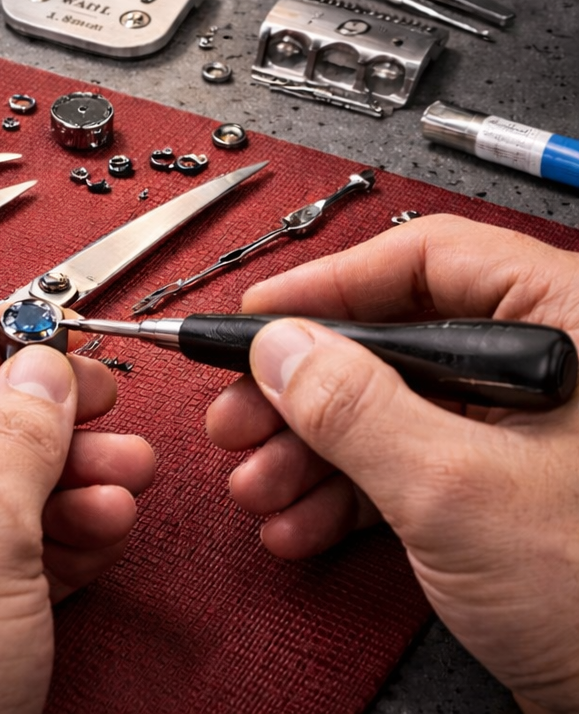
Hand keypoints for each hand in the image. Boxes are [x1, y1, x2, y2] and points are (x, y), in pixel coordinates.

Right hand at [205, 214, 578, 711]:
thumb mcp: (455, 490)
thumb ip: (356, 408)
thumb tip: (282, 348)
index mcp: (573, 327)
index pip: (432, 260)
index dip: (331, 285)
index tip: (258, 317)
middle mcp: (551, 372)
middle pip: (395, 343)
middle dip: (300, 391)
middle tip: (237, 415)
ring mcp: (529, 439)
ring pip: (390, 412)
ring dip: (307, 452)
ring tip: (256, 484)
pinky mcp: (505, 498)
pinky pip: (406, 470)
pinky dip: (344, 496)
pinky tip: (298, 523)